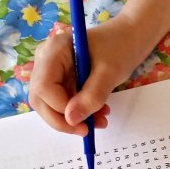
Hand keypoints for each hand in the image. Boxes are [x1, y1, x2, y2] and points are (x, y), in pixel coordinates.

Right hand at [29, 18, 141, 135]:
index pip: (44, 87)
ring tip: (101, 120)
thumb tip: (71, 119)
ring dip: (73, 118)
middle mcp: (47, 60)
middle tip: (88, 130)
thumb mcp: (109, 73)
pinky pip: (63, 102)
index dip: (60, 109)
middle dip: (63, 119)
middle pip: (40, 99)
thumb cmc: (119, 47)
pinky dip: (79, 112)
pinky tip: (98, 114)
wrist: (129, 39)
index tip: (83, 122)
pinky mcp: (62, 80)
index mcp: (54, 50)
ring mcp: (52, 71)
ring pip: (51, 104)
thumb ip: (92, 96)